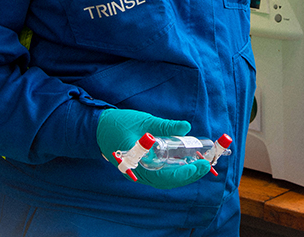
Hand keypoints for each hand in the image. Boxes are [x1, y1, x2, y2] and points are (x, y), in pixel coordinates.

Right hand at [96, 109, 210, 188]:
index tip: (200, 165)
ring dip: (183, 174)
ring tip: (199, 164)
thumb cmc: (118, 124)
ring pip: (164, 180)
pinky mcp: (141, 168)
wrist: (98, 129)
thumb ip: (165, 126)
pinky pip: (160, 174)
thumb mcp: (144, 121)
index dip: (185, 174)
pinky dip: (174, 170)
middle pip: (167, 182)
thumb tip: (186, 126)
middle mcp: (139, 172)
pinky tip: (185, 162)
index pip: (165, 177)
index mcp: (138, 163)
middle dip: (188, 175)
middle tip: (205, 165)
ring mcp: (139, 172)